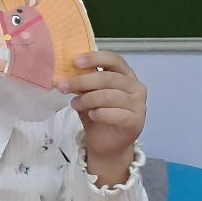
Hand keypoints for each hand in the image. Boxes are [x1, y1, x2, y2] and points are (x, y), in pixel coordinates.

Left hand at [58, 50, 146, 180]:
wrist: (105, 142)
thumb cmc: (97, 113)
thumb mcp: (87, 93)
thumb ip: (82, 82)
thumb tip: (64, 73)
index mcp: (125, 74)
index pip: (113, 59)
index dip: (94, 58)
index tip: (75, 62)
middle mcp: (135, 87)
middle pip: (108, 78)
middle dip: (82, 81)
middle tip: (62, 86)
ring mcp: (139, 104)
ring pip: (110, 96)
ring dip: (88, 99)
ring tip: (75, 104)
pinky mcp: (136, 122)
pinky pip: (117, 114)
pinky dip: (101, 113)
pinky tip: (92, 114)